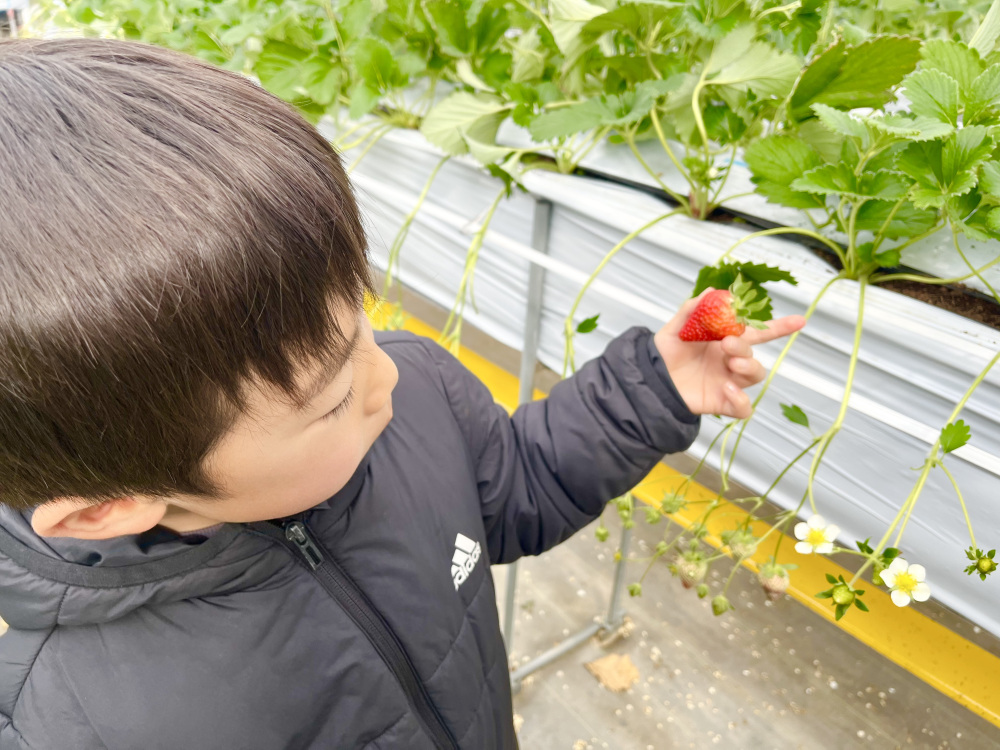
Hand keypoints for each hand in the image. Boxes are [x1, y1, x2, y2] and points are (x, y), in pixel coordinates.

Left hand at [653, 290, 806, 418]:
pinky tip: (727, 389)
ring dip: (748, 368)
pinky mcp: (722, 403)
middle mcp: (731, 361)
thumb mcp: (676, 328)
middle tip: (726, 344)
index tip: (800, 320)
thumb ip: (692, 309)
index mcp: (726, 341)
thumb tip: (712, 292)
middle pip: (754, 354)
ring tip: (730, 364)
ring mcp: (729, 382)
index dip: (780, 327)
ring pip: (755, 376)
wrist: (651, 377)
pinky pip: (744, 408)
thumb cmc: (666, 353)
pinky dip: (741, 400)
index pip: (757, 333)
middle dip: (745, 348)